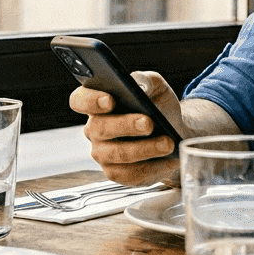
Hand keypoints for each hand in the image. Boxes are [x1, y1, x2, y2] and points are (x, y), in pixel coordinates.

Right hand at [69, 71, 186, 186]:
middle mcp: (94, 129)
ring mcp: (103, 153)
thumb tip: (141, 87)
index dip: (90, 101)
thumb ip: (147, 80)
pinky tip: (168, 160)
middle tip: (148, 123)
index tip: (110, 100)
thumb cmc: (159, 107)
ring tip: (167, 143)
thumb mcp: (157, 87)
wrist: (174, 131)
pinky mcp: (117, 173)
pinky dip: (151, 167)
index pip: (79, 100)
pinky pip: (129, 174)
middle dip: (125, 125)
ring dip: (144, 149)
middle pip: (98, 128)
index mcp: (97, 103)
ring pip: (116, 154)